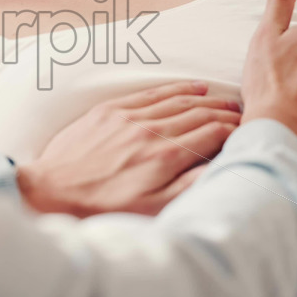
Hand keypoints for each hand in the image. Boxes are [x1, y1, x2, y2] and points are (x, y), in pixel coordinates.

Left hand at [17, 81, 240, 216]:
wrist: (51, 191)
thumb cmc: (102, 207)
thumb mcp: (150, 209)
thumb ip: (186, 187)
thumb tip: (216, 167)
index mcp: (164, 156)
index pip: (211, 134)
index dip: (232, 131)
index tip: (245, 131)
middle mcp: (150, 131)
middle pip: (198, 114)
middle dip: (224, 112)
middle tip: (241, 112)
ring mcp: (129, 117)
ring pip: (178, 100)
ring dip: (205, 98)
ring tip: (223, 99)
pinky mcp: (110, 110)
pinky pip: (151, 93)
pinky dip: (176, 89)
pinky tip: (191, 87)